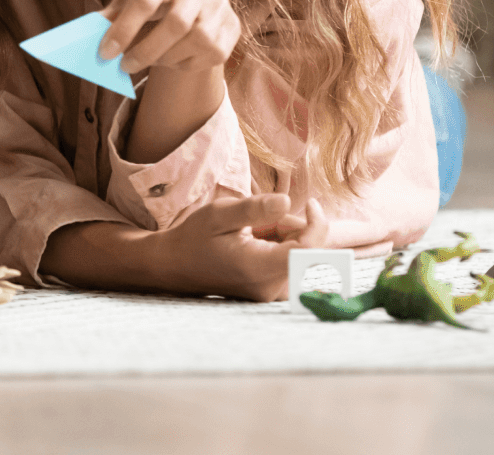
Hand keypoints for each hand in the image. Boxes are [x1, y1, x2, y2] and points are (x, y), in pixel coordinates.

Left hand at [98, 0, 240, 75]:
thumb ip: (115, 9)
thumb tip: (90, 36)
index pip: (145, 1)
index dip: (123, 29)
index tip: (104, 53)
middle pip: (175, 24)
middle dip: (145, 51)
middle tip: (123, 66)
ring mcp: (221, 5)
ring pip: (195, 42)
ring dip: (164, 58)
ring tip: (145, 59)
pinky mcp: (232, 28)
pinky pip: (208, 55)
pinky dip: (184, 62)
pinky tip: (170, 57)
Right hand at [148, 193, 328, 300]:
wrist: (175, 266)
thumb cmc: (195, 237)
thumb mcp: (219, 214)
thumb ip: (254, 209)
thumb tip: (288, 201)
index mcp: (258, 267)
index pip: (308, 251)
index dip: (318, 225)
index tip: (311, 203)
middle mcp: (269, 287)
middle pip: (305, 251)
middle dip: (292, 228)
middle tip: (258, 220)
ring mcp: (270, 293)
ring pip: (299, 256)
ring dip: (284, 237)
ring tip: (251, 232)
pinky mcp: (270, 292)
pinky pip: (290, 264)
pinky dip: (280, 247)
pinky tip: (255, 242)